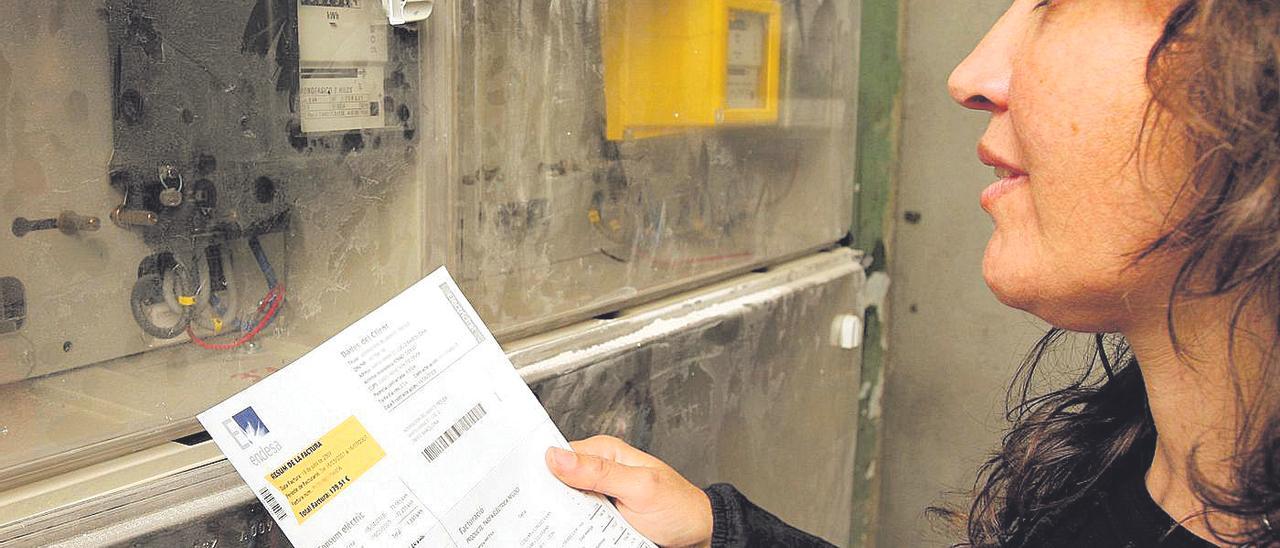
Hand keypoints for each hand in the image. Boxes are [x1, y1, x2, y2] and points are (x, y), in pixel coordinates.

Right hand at [546, 436, 712, 547]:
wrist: (698, 535)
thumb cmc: (679, 506)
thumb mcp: (640, 487)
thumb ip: (600, 472)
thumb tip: (558, 456)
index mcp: (606, 453)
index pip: (560, 454)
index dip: (540, 468)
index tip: (522, 483)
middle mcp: (600, 472)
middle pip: (558, 483)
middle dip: (546, 497)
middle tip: (532, 511)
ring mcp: (600, 497)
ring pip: (565, 506)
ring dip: (559, 517)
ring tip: (549, 525)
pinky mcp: (603, 519)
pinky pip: (579, 524)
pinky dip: (573, 530)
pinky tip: (568, 534)